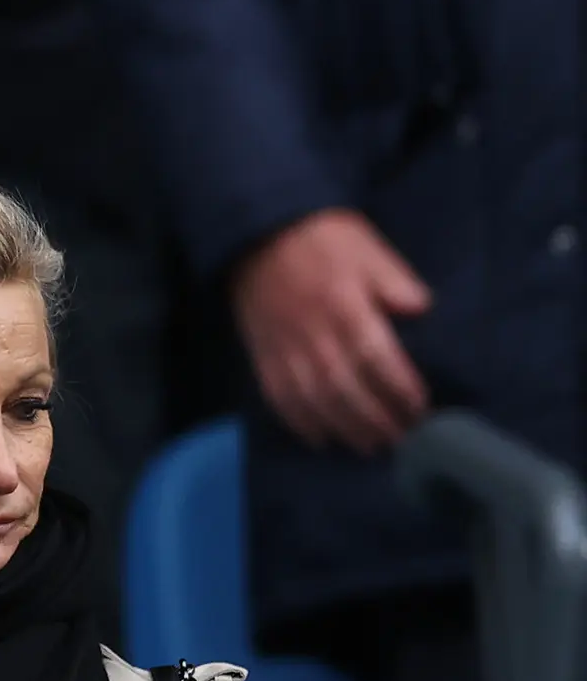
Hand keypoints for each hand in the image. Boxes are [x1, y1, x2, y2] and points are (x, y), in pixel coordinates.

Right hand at [232, 207, 431, 455]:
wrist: (258, 234)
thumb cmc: (325, 241)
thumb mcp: (368, 249)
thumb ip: (394, 281)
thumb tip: (419, 309)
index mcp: (343, 306)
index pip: (375, 356)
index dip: (399, 387)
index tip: (421, 408)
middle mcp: (313, 334)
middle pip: (345, 388)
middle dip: (376, 419)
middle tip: (403, 438)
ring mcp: (284, 348)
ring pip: (314, 399)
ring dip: (344, 428)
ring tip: (370, 446)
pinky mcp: (263, 356)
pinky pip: (278, 396)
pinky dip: (299, 422)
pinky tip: (320, 438)